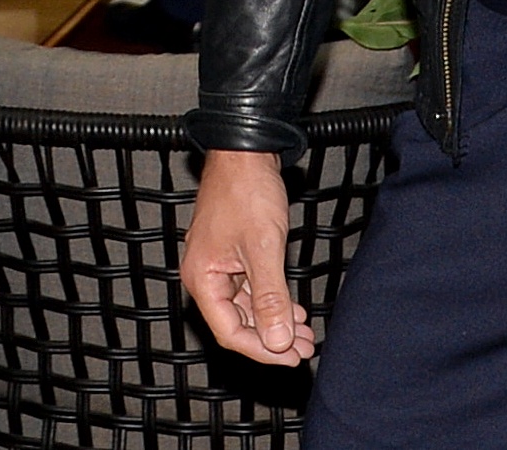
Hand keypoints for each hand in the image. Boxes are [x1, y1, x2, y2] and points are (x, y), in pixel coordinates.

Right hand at [183, 150, 311, 362]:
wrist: (246, 150)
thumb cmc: (247, 190)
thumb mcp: (263, 247)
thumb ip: (270, 297)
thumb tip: (278, 340)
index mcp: (202, 278)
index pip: (230, 331)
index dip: (261, 349)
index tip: (290, 356)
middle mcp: (205, 275)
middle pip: (237, 323)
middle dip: (272, 338)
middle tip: (304, 348)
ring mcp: (218, 264)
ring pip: (247, 307)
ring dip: (275, 320)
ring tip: (304, 332)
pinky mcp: (232, 254)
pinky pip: (250, 288)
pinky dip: (272, 300)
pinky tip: (293, 309)